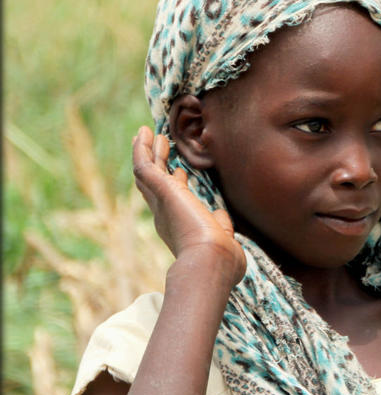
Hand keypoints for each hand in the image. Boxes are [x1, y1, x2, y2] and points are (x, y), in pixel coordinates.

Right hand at [132, 126, 245, 285]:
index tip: (181, 171)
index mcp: (180, 227)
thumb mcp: (222, 238)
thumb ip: (220, 224)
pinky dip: (143, 148)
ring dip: (147, 151)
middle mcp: (165, 214)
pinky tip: (146, 133)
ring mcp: (161, 202)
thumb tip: (220, 215)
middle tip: (153, 145)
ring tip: (147, 133)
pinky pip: (145, 165)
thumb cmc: (221, 259)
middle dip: (154, 164)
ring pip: (147, 171)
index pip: (174, 202)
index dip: (175, 184)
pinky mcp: (162, 190)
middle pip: (153, 184)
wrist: (212, 261)